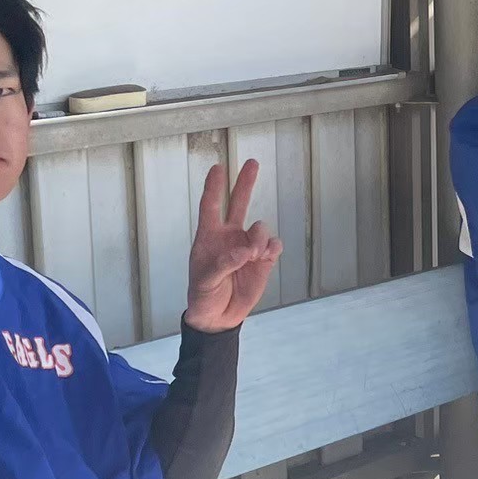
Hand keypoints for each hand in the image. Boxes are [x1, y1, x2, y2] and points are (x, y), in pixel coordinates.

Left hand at [185, 159, 282, 332]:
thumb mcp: (205, 281)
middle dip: (245, 183)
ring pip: (260, 228)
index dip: (214, 186)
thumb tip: (245, 250)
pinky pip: (273, 245)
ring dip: (259, 238)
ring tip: (253, 255)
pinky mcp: (263, 260)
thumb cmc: (204, 295)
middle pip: (239, 203)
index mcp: (209, 237)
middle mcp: (230, 237)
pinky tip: (265, 257)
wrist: (220, 316)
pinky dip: (271, 248)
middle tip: (252, 162)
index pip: (211, 206)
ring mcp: (248, 247)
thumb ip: (224, 263)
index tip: (218, 167)